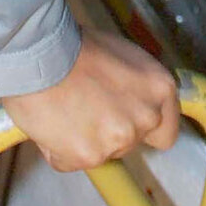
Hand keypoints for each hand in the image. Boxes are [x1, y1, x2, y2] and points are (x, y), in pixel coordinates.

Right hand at [3, 35, 180, 172]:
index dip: (145, 130)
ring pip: (100, 153)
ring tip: (62, 111)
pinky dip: (58, 148)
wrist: (40, 54)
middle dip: (109, 132)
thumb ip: (134, 87)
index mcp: (160, 89)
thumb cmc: (74, 46)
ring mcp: (118, 140)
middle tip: (84, 108)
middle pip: (131, 143)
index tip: (127, 123)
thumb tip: (126, 100)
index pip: (166, 132)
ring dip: (82, 140)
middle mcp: (146, 117)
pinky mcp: (88, 157)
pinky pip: (70, 160)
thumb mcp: (121, 57)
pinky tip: (49, 122)